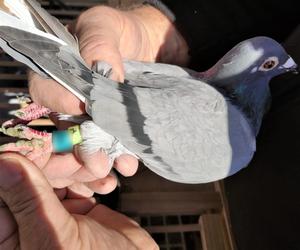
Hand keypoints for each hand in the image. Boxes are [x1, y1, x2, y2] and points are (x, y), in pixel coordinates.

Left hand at [0, 153, 157, 249]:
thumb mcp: (57, 238)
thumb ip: (30, 201)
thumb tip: (3, 162)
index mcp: (12, 236)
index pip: (7, 187)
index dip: (24, 162)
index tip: (44, 144)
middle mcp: (30, 222)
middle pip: (33, 176)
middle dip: (59, 162)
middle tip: (80, 158)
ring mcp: (55, 214)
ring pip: (58, 175)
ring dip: (80, 167)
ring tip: (100, 170)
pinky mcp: (79, 208)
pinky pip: (79, 181)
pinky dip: (94, 176)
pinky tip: (106, 183)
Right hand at [28, 5, 188, 194]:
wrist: (153, 43)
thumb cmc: (123, 30)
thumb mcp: (106, 26)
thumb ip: (98, 43)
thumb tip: (102, 74)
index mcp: (58, 71)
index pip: (46, 92)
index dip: (61, 105)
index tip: (85, 111)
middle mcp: (71, 96)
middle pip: (68, 126)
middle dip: (84, 146)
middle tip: (99, 162)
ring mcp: (94, 113)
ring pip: (91, 140)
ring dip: (105, 156)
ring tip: (123, 166)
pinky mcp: (115, 123)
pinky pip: (113, 142)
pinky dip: (121, 155)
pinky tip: (130, 163)